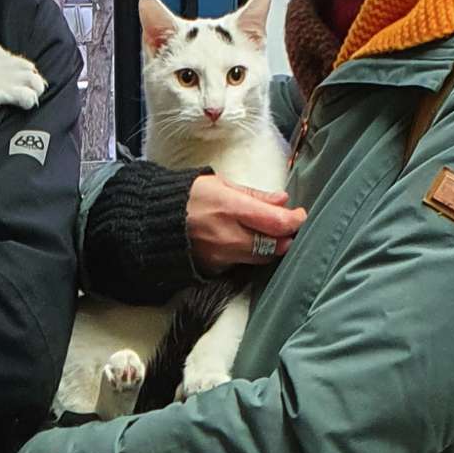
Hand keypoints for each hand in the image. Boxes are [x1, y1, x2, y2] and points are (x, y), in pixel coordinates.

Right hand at [186, 174, 305, 274]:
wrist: (154, 220)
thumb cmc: (188, 195)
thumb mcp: (220, 184)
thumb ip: (254, 195)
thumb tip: (283, 200)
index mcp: (230, 207)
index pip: (275, 222)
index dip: (294, 221)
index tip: (299, 215)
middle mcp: (227, 235)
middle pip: (274, 245)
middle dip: (286, 237)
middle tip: (287, 227)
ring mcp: (220, 255)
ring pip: (261, 258)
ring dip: (271, 248)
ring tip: (269, 234)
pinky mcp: (214, 268)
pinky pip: (243, 264)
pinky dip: (251, 255)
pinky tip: (248, 243)